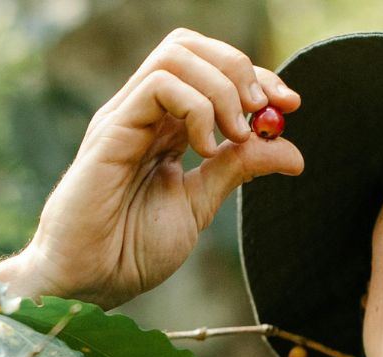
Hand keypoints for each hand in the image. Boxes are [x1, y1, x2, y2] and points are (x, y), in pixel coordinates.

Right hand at [0, 28, 303, 309]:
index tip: (290, 105)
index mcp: (162, 127)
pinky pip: (158, 87)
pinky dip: (197, 107)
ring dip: (220, 88)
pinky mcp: (110, 132)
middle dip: (239, 67)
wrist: (90, 284)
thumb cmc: (129, 250)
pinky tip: (205, 149)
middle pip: (191, 47)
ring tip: (233, 136)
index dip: (255, 77)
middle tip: (262, 110)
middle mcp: (142, 113)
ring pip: (175, 55)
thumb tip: (293, 153)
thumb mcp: (200, 205)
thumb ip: (237, 170)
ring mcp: (124, 118)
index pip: (210, 70)